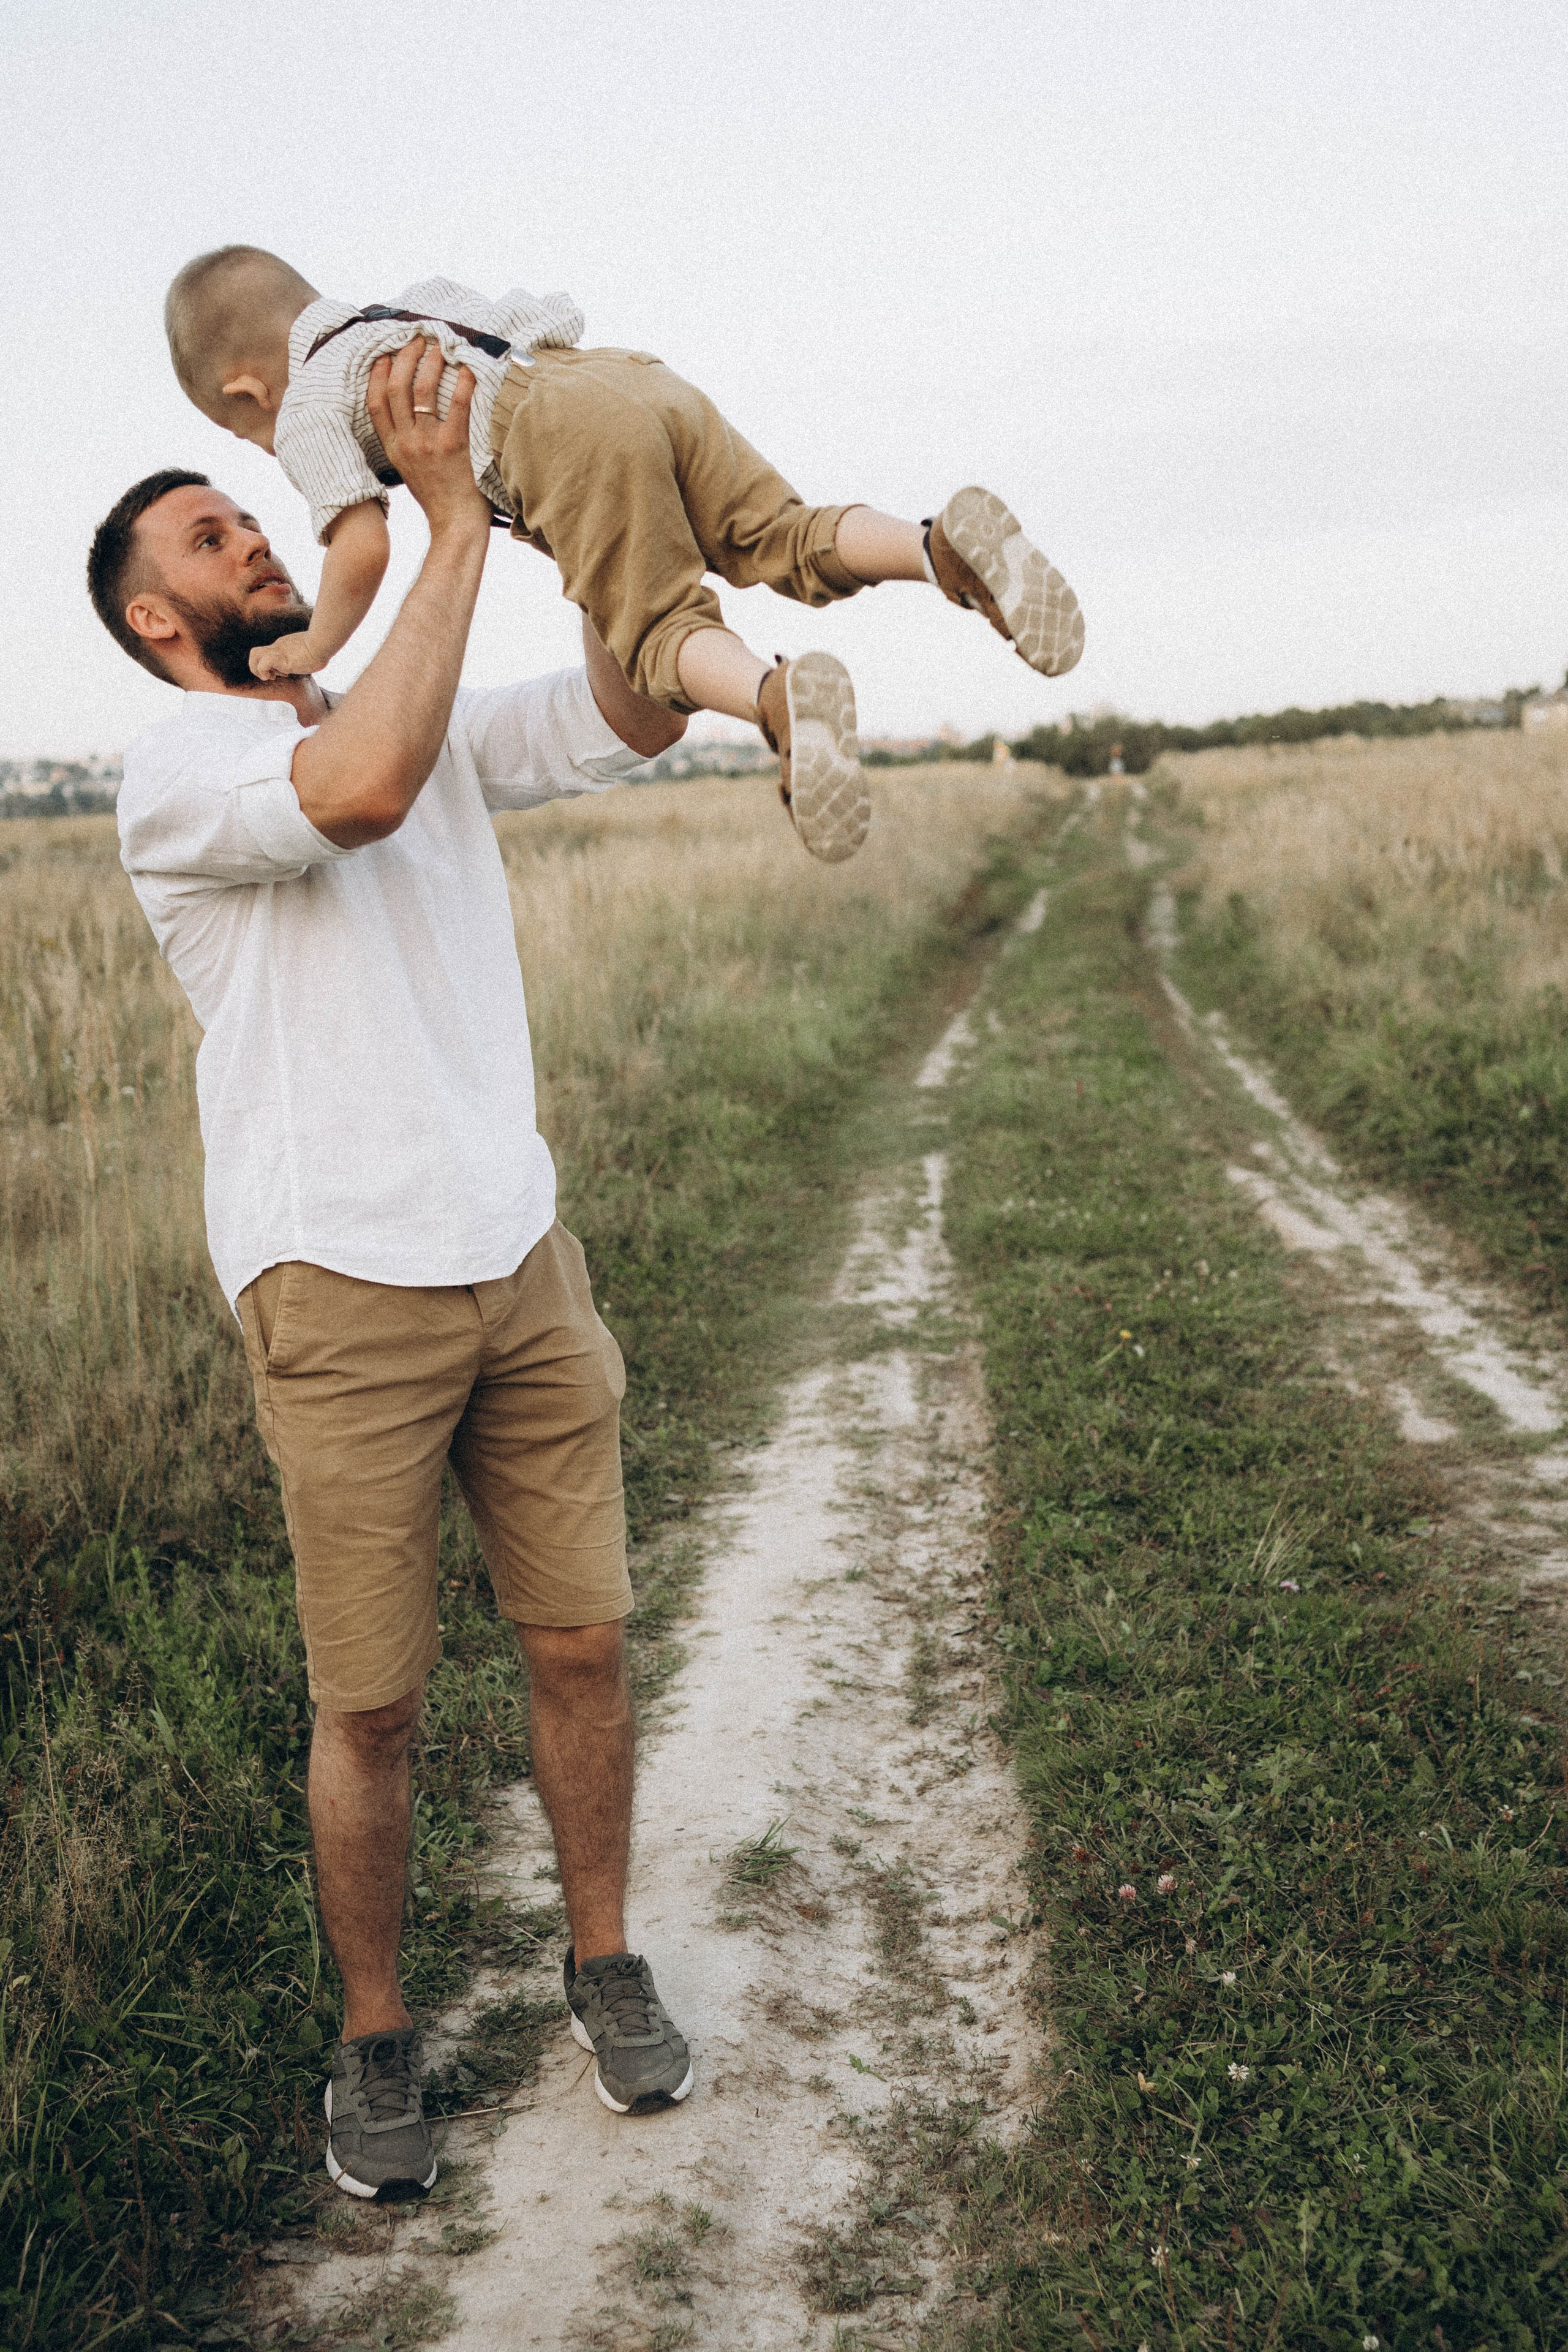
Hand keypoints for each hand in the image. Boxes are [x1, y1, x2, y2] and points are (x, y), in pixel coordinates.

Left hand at [250, 633, 323, 680]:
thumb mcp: (314, 652)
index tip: (284, 673)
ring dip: (256, 669)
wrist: (323, 642)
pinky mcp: (280, 658)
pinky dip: (263, 672)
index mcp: (285, 646)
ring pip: (253, 655)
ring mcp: (278, 652)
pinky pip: (262, 664)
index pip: (269, 654)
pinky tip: (273, 677)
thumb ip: (311, 655)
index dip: (272, 666)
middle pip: (256, 652)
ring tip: (269, 677)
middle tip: (271, 676)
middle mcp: (278, 647)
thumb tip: (320, 659)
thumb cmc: (324, 647)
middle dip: (257, 667)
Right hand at [365, 338, 490, 540]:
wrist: (455, 527)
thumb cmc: (439, 498)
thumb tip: (410, 415)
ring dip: (432, 363)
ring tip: (441, 347)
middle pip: (396, 388)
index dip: (378, 374)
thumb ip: (405, 443)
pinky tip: (469, 369)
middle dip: (405, 357)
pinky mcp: (454, 448)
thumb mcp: (410, 470)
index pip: (376, 402)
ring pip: (423, 391)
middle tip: (418, 340)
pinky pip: (457, 406)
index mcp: (393, 449)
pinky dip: (464, 383)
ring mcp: (429, 445)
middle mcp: (407, 444)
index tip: (385, 354)